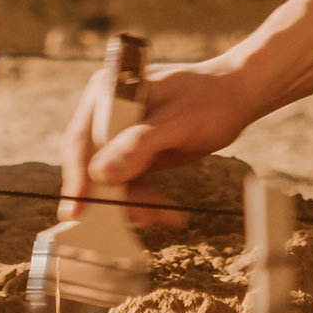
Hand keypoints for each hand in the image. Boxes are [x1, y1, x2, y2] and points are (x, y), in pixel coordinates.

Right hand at [58, 61, 262, 229]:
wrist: (235, 96)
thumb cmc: (209, 99)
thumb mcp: (177, 122)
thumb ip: (139, 145)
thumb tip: (102, 174)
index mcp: (106, 93)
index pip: (81, 140)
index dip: (77, 176)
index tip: (77, 208)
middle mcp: (105, 112)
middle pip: (91, 163)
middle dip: (111, 195)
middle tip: (135, 219)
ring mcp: (118, 133)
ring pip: (110, 179)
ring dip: (133, 202)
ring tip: (162, 217)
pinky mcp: (133, 151)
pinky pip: (128, 182)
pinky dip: (145, 199)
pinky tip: (165, 213)